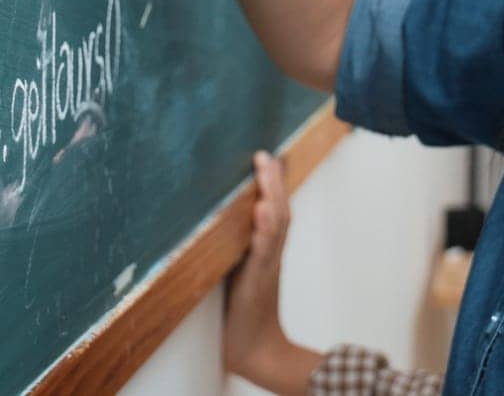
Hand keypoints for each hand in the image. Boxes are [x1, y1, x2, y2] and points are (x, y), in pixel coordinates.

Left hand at [224, 151, 292, 379]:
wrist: (254, 348)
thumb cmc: (244, 311)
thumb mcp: (240, 272)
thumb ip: (237, 247)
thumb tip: (223, 222)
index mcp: (267, 251)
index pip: (276, 211)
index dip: (273, 185)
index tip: (267, 158)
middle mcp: (270, 255)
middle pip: (280, 212)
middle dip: (274, 182)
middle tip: (266, 156)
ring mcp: (266, 267)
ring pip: (276, 226)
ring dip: (272, 196)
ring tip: (266, 170)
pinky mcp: (257, 282)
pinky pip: (263, 252)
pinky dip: (262, 230)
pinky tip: (259, 211)